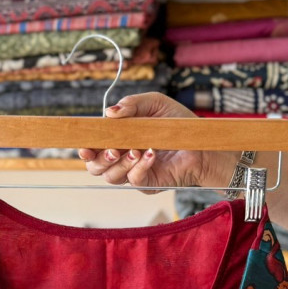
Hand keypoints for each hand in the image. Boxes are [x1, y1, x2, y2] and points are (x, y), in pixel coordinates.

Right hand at [78, 92, 233, 190]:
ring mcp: (133, 173)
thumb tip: (109, 113)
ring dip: (120, 163)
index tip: (84, 145)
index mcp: (118, 139)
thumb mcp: (154, 104)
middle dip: (99, 159)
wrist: (202, 142)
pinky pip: (134, 180)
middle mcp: (122, 159)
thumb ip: (131, 104)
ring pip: (111, 177)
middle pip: (95, 167)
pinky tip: (150, 154)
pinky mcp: (148, 184)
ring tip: (136, 150)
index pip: (92, 149)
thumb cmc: (178, 123)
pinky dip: (139, 167)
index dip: (84, 148)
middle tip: (113, 149)